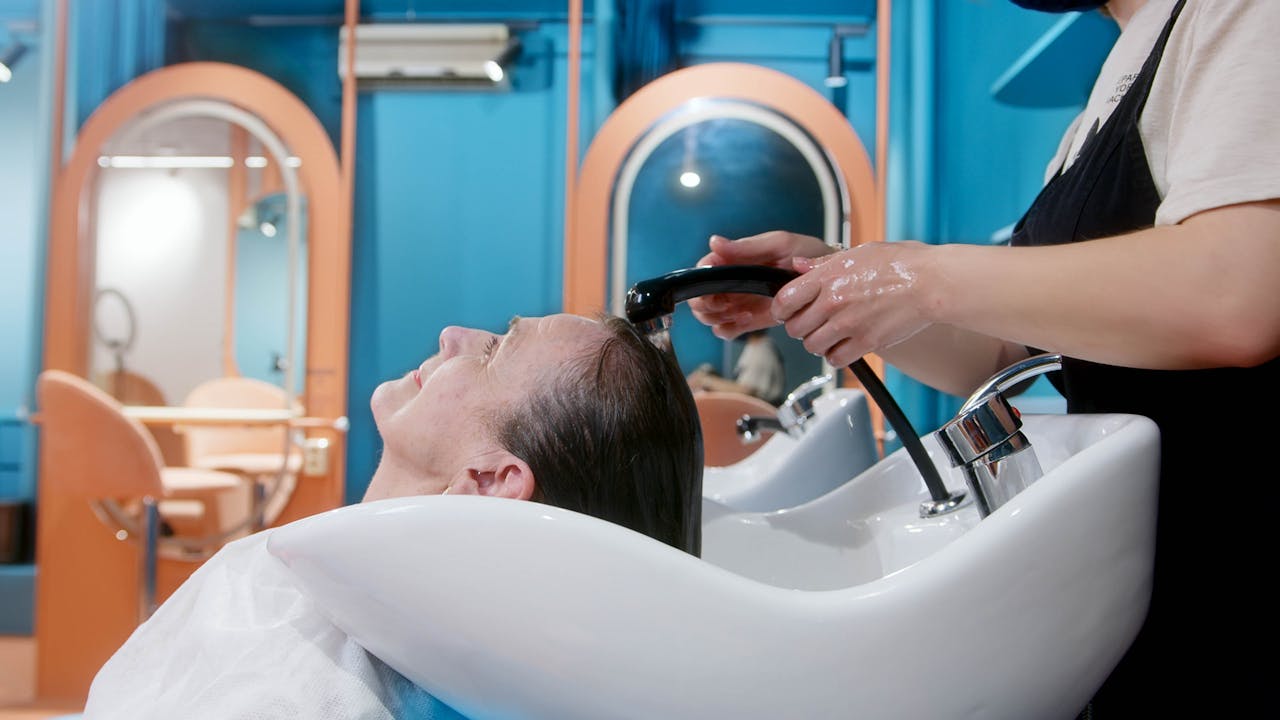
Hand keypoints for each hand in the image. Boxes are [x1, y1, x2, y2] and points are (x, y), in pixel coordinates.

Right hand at [688, 231, 834, 338]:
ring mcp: (738, 302)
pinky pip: (726, 331)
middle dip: (706, 305)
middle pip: (700, 298)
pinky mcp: (748, 320)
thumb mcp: (779, 244)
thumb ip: (746, 246)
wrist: (830, 279)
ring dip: (717, 318)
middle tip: (726, 305)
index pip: (702, 270)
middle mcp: (731, 281)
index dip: (702, 282)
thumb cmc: (806, 253)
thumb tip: (714, 242)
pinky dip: (728, 330)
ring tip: (743, 312)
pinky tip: (746, 320)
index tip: (716, 288)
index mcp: (734, 259)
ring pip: (709, 316)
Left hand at [773, 241, 933, 367]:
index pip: (784, 300)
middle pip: (795, 328)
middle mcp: (833, 301)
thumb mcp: (858, 252)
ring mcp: (848, 324)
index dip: (781, 309)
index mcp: (828, 276)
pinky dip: (837, 356)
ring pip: (812, 346)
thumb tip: (799, 266)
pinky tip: (845, 346)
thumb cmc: (901, 263)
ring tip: (830, 335)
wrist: (931, 282)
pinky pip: (836, 359)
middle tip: (812, 323)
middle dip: (800, 327)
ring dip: (818, 343)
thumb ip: (824, 263)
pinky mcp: (866, 342)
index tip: (786, 311)